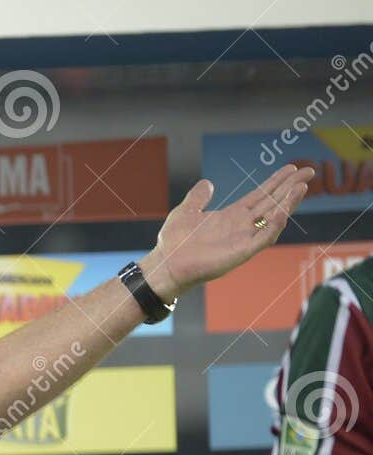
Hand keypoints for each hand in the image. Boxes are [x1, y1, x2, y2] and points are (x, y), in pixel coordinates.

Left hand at [140, 165, 313, 300]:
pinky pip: (263, 238)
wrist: (165, 265)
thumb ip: (198, 197)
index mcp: (231, 216)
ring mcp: (243, 240)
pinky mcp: (241, 253)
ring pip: (273, 219)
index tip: (291, 168)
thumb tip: (207, 182)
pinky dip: (274, 225)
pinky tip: (283, 211)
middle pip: (272, 203)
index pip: (260, 196)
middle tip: (309, 171)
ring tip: (301, 186)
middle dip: (290, 188)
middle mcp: (241, 227)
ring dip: (288, 203)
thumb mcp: (186, 211)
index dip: (276, 182)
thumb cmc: (173, 242)